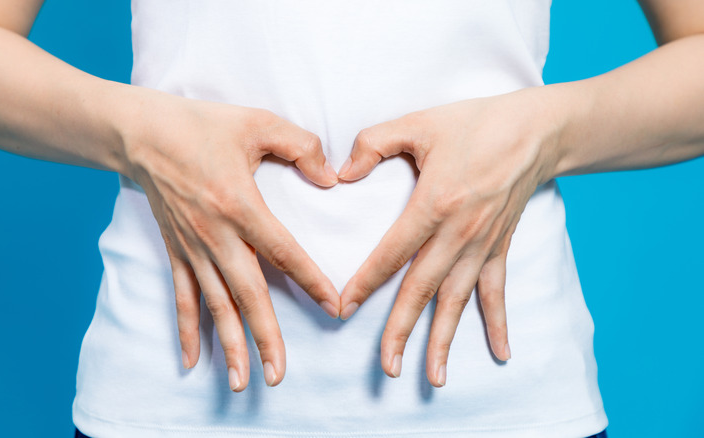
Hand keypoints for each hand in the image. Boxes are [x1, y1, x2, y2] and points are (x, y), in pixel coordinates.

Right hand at [118, 88, 340, 391]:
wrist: (141, 133)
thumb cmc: (201, 124)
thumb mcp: (258, 123)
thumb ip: (301, 146)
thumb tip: (330, 178)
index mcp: (240, 204)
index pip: (283, 252)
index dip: (311, 281)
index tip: (334, 307)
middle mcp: (215, 234)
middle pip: (247, 294)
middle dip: (265, 336)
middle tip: (278, 374)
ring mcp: (192, 247)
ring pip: (215, 305)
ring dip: (230, 345)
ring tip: (243, 381)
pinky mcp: (176, 250)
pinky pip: (182, 296)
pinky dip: (187, 329)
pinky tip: (192, 361)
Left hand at [338, 88, 559, 386]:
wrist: (536, 130)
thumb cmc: (474, 124)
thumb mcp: (419, 123)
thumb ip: (374, 143)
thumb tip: (341, 173)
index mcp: (435, 203)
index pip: (391, 253)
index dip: (365, 283)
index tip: (343, 309)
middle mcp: (459, 233)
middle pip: (423, 289)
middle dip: (402, 330)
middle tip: (387, 367)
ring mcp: (482, 244)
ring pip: (457, 300)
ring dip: (444, 339)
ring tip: (433, 377)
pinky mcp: (500, 247)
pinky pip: (497, 291)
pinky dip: (497, 323)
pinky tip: (500, 354)